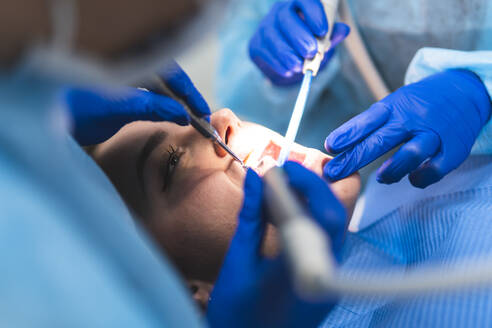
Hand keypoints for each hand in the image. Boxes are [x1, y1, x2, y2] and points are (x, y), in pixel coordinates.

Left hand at [64, 61, 209, 145]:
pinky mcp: (114, 87)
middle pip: (166, 75)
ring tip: (188, 117)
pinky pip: (145, 90)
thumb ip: (151, 107)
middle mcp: (126, 63)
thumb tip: (183, 113)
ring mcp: (119, 74)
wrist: (38, 115)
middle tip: (201, 117)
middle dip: (185, 96)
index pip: (170, 72)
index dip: (189, 92)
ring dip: (173, 99)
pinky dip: (158, 101)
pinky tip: (166, 112)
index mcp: (128, 61)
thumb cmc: (69, 108)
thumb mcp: (114, 109)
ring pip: (157, 83)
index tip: (203, 112)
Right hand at [207, 162, 345, 327]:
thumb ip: (251, 218)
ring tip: (284, 185)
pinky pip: (323, 242)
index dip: (302, 185)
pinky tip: (289, 210)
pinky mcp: (325, 284)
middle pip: (333, 219)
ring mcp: (330, 282)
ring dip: (311, 203)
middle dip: (311, 189)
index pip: (319, 216)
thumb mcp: (239, 264)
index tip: (278, 168)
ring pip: (332, 229)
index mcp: (307, 274)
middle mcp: (328, 277)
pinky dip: (308, 221)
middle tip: (283, 171)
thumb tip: (255, 178)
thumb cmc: (237, 316)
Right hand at [249, 0, 348, 85]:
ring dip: (289, 55)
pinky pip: (267, 55)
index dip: (313, 14)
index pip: (303, 0)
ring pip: (274, 39)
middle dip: (300, 37)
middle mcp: (278, 11)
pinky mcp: (256, 45)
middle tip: (312, 52)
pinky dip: (280, 65)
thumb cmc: (307, 40)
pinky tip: (289, 69)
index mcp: (297, 3)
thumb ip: (332, 32)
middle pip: (285, 19)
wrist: (284, 57)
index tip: (323, 31)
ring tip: (301, 66)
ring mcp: (265, 28)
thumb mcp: (322, 36)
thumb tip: (344, 30)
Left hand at [324, 69, 491, 187]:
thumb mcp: (395, 104)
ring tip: (381, 177)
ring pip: (410, 155)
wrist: (465, 92)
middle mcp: (413, 119)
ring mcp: (434, 134)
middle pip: (380, 141)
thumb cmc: (420, 103)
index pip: (367, 120)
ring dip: (392, 170)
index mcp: (395, 107)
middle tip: (334, 172)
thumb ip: (371, 125)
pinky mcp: (453, 149)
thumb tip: (338, 146)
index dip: (348, 134)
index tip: (330, 147)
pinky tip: (412, 178)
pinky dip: (421, 177)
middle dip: (354, 158)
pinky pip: (436, 169)